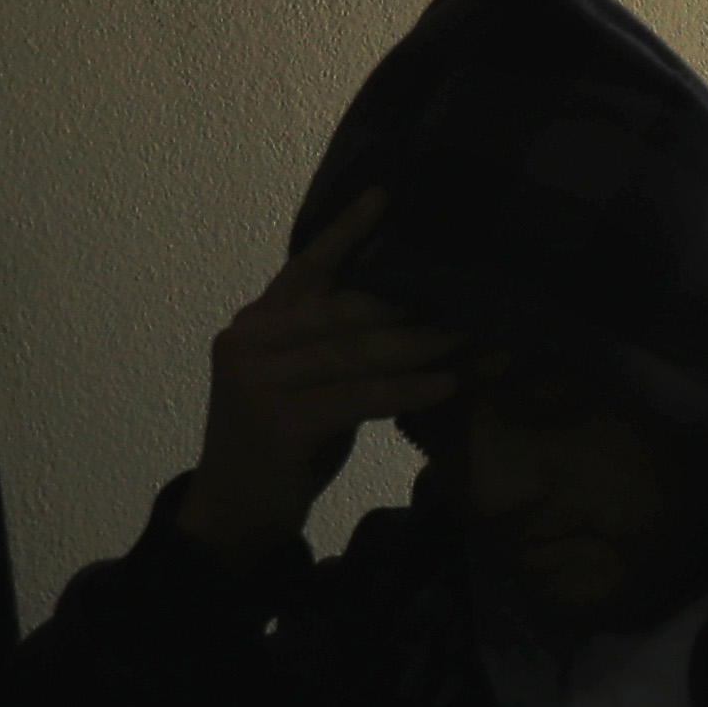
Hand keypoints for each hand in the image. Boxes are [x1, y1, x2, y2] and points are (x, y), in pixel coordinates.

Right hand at [175, 189, 462, 565]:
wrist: (236, 509)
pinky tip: (448, 383)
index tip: (385, 197)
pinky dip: (407, 389)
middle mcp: (248, 341)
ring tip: (471, 336)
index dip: (346, 233)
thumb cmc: (283, 441)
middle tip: (468, 293)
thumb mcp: (300, 380)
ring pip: (356, 351)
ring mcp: (258, 380)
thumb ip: (330, 343)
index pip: (305, 267)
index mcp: (255, 323)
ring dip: (422, 344)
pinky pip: (359, 396)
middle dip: (410, 303)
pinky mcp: (279, 421)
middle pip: (344, 308)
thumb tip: (406, 309)